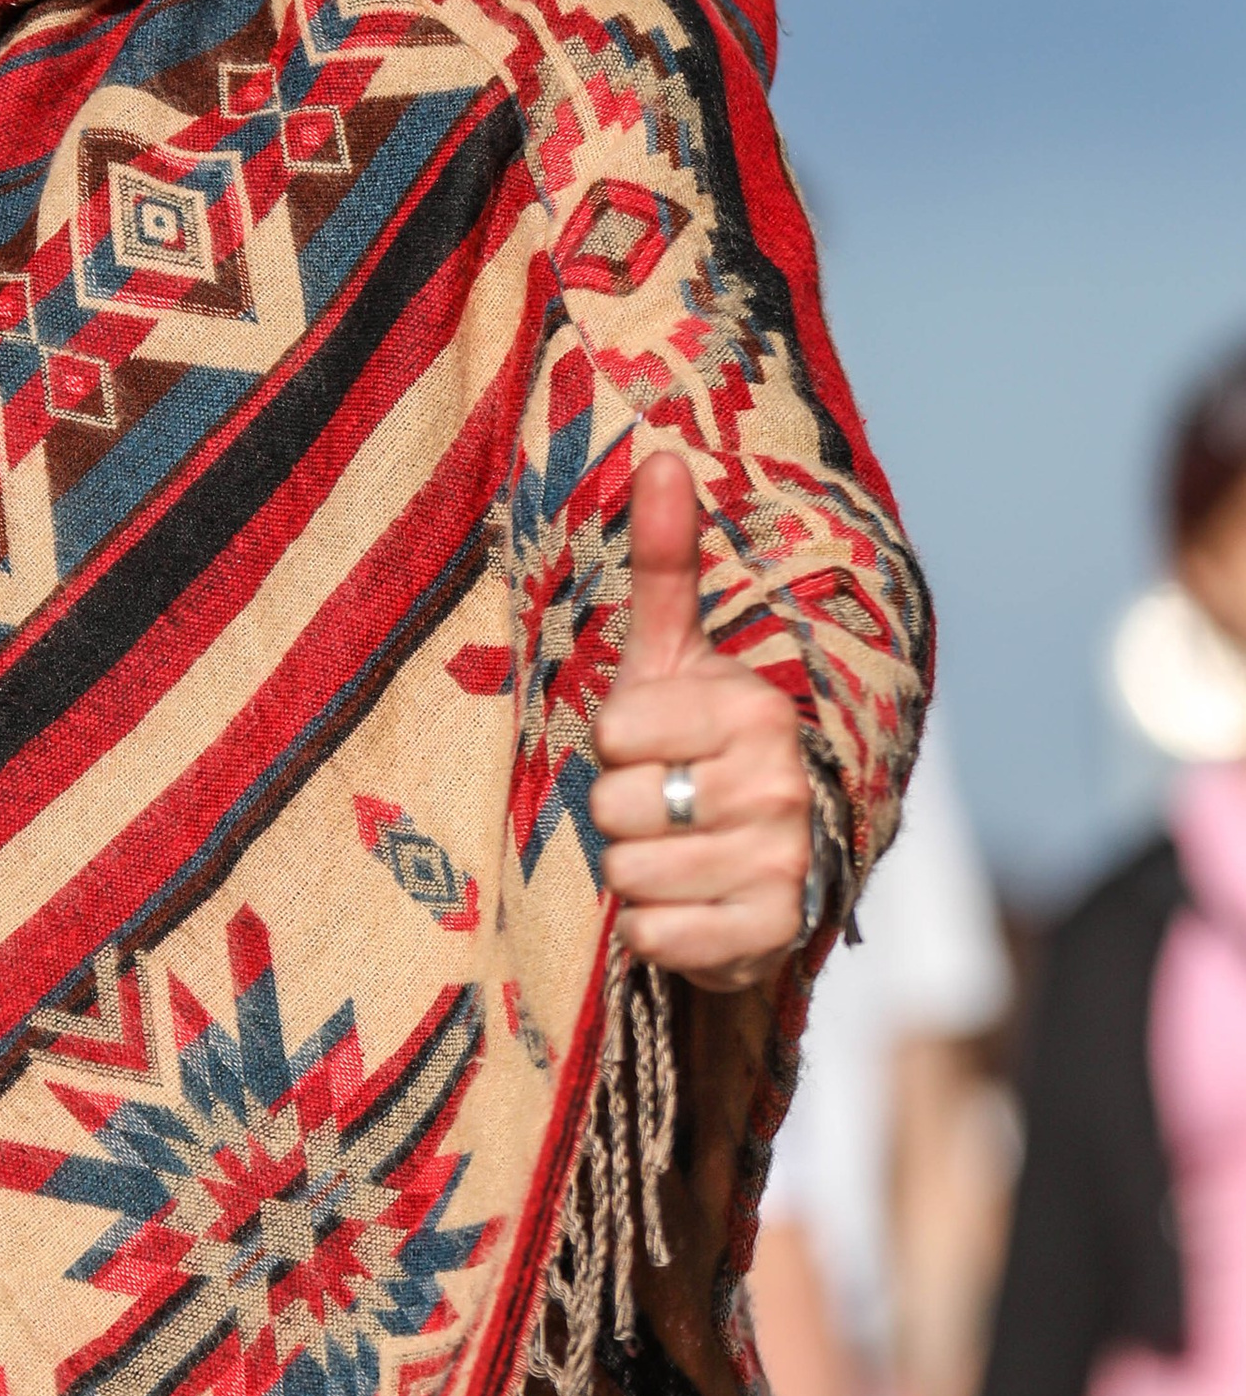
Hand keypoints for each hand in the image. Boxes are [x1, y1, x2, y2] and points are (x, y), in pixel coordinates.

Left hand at [592, 450, 812, 990]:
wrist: (774, 861)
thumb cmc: (700, 745)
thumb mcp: (677, 656)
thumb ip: (667, 565)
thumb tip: (659, 457)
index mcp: (757, 710)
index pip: (617, 734)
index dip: (618, 745)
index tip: (655, 744)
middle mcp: (780, 785)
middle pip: (614, 809)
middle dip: (622, 812)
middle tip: (665, 804)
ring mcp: (781, 865)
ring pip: (629, 875)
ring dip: (636, 871)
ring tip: (678, 851)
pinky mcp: (770, 938)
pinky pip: (654, 939)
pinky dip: (655, 931)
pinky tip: (689, 906)